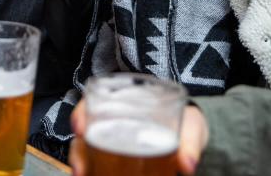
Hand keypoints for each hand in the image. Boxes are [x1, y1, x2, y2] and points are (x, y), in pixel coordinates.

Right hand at [68, 99, 208, 175]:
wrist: (191, 139)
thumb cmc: (186, 123)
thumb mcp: (192, 127)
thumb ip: (190, 142)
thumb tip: (188, 165)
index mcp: (128, 103)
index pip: (95, 101)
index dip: (81, 113)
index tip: (80, 128)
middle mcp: (113, 122)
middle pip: (86, 133)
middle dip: (78, 152)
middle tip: (80, 170)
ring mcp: (113, 142)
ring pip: (87, 153)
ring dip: (83, 165)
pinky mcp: (117, 161)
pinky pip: (98, 166)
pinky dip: (93, 171)